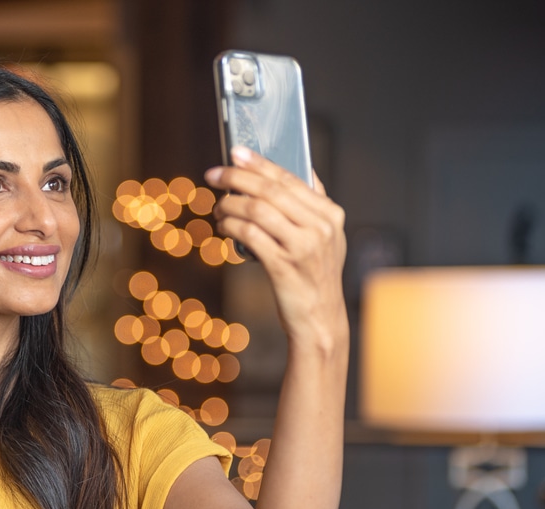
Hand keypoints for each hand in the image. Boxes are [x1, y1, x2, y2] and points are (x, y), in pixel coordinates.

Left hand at [204, 146, 347, 349]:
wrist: (319, 319)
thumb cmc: (315, 276)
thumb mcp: (328, 237)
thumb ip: (315, 205)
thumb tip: (302, 169)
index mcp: (331, 214)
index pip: (291, 178)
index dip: (260, 163)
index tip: (236, 152)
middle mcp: (320, 228)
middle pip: (271, 190)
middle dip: (237, 178)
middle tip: (213, 175)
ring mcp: (303, 247)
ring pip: (257, 210)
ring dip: (230, 205)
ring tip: (218, 207)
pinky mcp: (283, 266)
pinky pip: (249, 235)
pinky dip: (230, 226)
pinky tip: (222, 226)